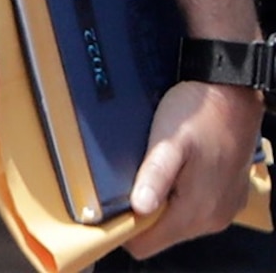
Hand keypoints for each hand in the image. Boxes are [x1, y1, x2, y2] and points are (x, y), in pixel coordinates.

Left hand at [128, 80, 261, 256]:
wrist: (233, 96)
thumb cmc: (200, 115)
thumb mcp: (168, 142)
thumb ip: (155, 176)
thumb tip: (139, 207)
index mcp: (197, 211)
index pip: (147, 244)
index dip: (123, 229)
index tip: (108, 207)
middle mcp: (212, 218)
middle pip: (160, 234)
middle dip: (139, 214)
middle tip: (124, 181)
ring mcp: (221, 209)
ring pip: (175, 221)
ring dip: (157, 202)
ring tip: (146, 171)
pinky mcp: (225, 197)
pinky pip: (192, 208)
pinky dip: (175, 195)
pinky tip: (168, 170)